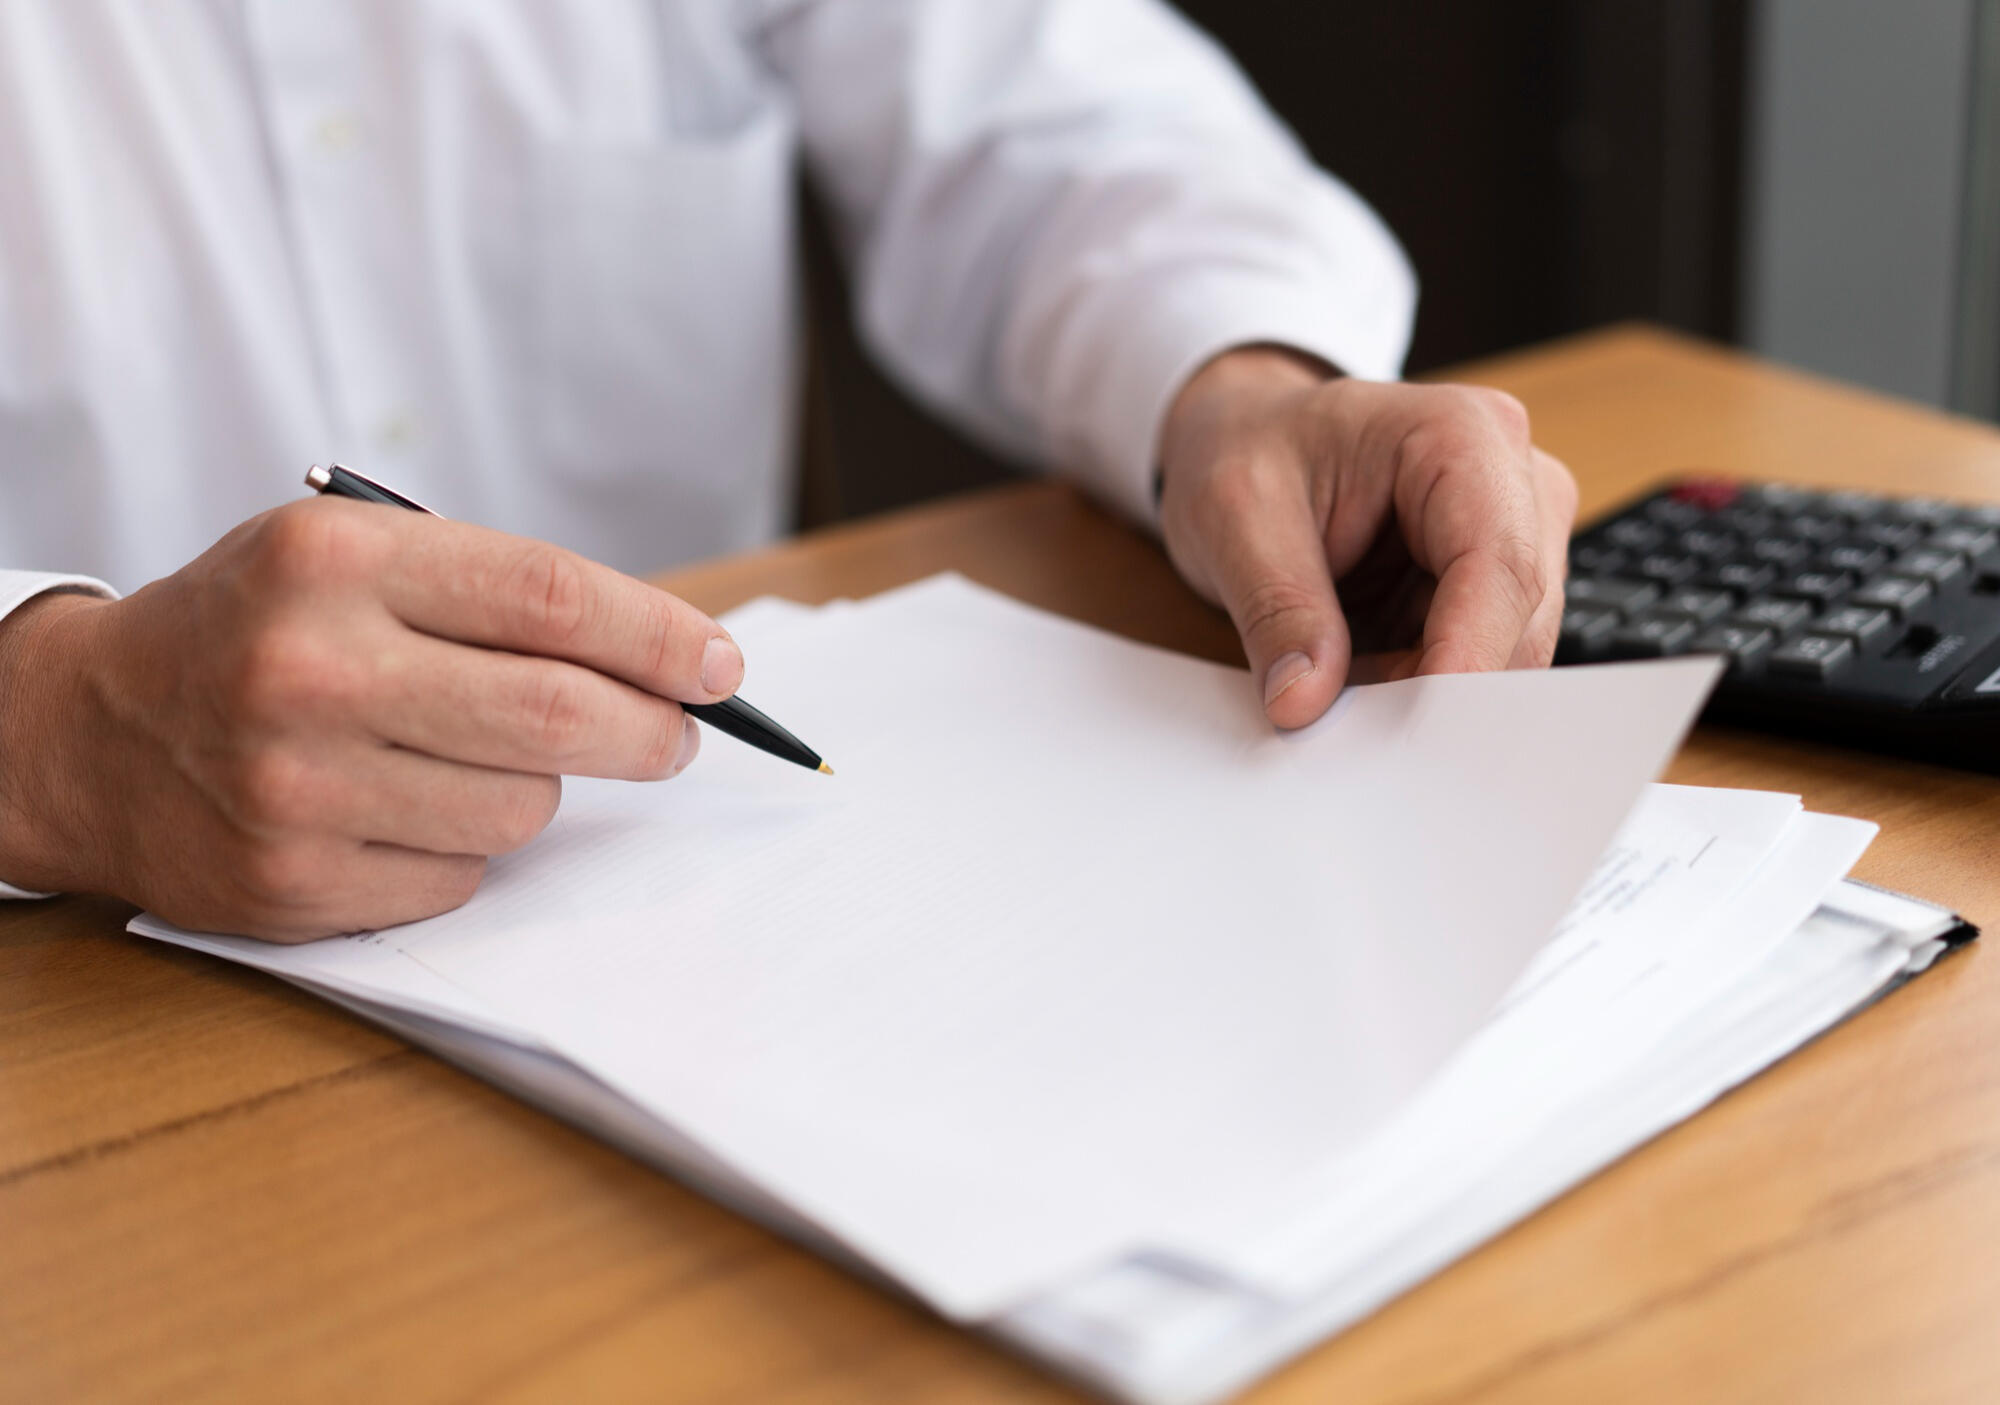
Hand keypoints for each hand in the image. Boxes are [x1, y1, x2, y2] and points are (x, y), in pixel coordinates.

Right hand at [0, 502, 743, 939]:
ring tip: (475, 755)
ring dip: (539, 788)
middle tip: (679, 735)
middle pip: (557, 715)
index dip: (660, 638)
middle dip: (652, 731)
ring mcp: (296, 787)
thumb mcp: (354, 558)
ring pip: (524, 809)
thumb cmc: (259, 630)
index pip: (551, 599)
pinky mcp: (292, 883)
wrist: (89, 734)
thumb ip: (498, 594)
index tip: (721, 667)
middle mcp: (311, 671)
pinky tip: (404, 809)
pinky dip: (465, 845)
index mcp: (335, 561)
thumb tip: (675, 661)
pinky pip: (461, 876)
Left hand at [1157, 346, 1577, 727]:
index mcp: (1462, 434)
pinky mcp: (1487, 587)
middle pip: (1518, 620)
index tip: (1421, 728)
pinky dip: (1413, 688)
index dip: (1469, 656)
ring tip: (1331, 686)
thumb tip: (1303, 700)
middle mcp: (1511, 482)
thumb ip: (1275, 607)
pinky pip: (1472, 663)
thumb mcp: (1235, 515)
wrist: (1243, 435)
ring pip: (1503, 654)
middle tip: (1350, 734)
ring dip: (1422, 693)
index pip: (1500, 564)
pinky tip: (1353, 681)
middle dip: (1439, 688)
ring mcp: (1511, 536)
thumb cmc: (1247, 446)